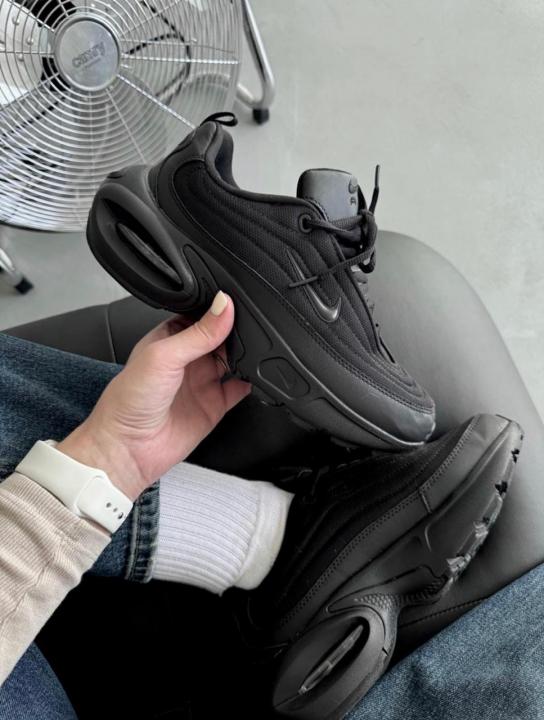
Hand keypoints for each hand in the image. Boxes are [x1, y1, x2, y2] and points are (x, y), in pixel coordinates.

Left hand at [57, 292, 250, 499]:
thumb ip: (198, 333)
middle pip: (222, 337)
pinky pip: (240, 388)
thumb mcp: (164, 355)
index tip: (238, 302)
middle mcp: (188, 358)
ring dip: (247, 353)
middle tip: (252, 325)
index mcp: (170, 338)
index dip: (219, 309)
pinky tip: (257, 373)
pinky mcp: (215, 404)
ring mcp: (202, 381)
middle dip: (237, 331)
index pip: (202, 316)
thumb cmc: (129, 400)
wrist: (128, 448)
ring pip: (234, 360)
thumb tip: (224, 306)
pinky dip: (252, 381)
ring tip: (257, 347)